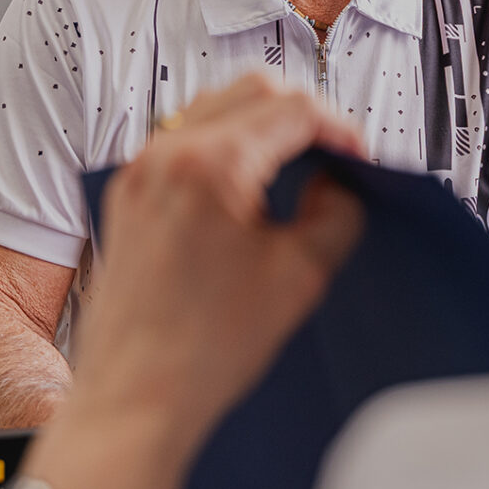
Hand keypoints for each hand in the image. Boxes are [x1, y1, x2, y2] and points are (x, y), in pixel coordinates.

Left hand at [35, 76, 364, 488]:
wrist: (133, 398)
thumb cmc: (200, 351)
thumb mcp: (300, 276)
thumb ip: (337, 213)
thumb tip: (339, 187)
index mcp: (211, 165)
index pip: (296, 110)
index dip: (341, 129)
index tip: (358, 156)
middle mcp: (168, 155)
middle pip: (255, 90)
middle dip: (304, 113)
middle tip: (333, 152)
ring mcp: (142, 171)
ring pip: (217, 105)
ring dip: (263, 120)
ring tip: (294, 164)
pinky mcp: (129, 194)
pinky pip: (185, 137)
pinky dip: (226, 141)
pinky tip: (247, 182)